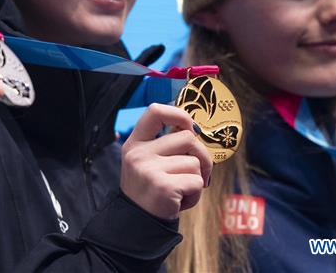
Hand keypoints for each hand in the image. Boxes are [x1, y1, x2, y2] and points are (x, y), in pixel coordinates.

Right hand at [120, 103, 212, 219]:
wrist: (138, 223)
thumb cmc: (151, 191)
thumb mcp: (147, 162)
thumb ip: (165, 145)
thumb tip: (195, 130)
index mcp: (134, 143)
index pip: (155, 111)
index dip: (178, 114)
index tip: (190, 127)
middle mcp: (139, 154)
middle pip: (187, 137)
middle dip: (201, 155)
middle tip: (196, 172)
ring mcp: (149, 170)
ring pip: (195, 161)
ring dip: (196, 179)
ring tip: (181, 190)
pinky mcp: (164, 187)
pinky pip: (196, 182)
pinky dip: (195, 194)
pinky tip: (180, 201)